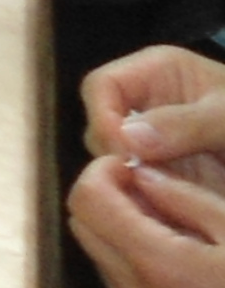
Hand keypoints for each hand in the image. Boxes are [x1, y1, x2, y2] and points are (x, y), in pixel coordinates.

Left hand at [72, 156, 224, 287]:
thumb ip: (186, 198)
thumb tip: (143, 173)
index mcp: (159, 266)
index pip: (86, 199)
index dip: (103, 171)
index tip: (134, 164)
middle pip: (85, 230)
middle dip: (108, 199)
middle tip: (152, 189)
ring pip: (106, 266)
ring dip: (123, 238)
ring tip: (176, 229)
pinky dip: (142, 275)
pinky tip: (189, 269)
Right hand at [91, 47, 224, 192]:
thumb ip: (185, 124)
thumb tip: (128, 140)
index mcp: (156, 73)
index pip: (102, 87)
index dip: (103, 118)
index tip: (123, 154)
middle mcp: (146, 104)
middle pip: (102, 126)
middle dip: (116, 155)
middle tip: (142, 184)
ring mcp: (155, 141)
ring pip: (117, 161)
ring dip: (132, 182)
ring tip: (159, 203)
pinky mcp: (168, 173)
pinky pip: (142, 186)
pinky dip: (149, 200)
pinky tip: (168, 213)